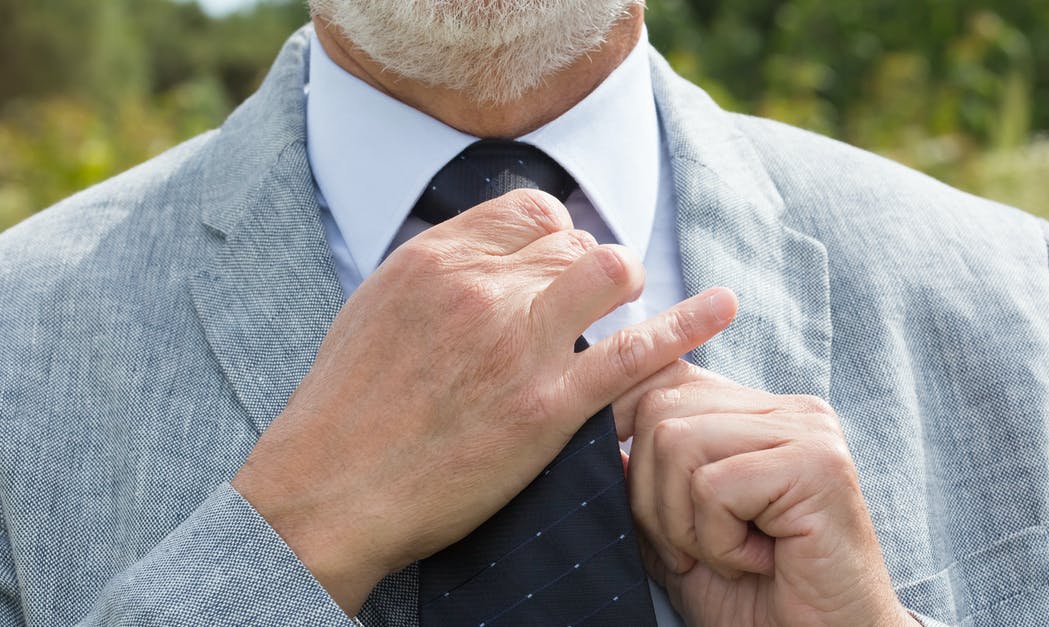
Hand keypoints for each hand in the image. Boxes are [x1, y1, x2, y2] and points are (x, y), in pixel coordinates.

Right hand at [231, 190, 735, 613]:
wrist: (326, 492)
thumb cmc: (345, 409)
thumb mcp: (375, 308)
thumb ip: (438, 271)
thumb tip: (491, 255)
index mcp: (433, 257)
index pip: (531, 212)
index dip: (556, 237)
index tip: (556, 266)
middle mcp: (479, 288)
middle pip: (574, 243)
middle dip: (586, 271)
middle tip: (578, 311)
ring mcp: (517, 345)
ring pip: (611, 273)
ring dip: (623, 289)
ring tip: (620, 314)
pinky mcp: (547, 407)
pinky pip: (635, 352)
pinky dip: (687, 327)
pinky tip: (722, 308)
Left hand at [614, 318, 913, 626]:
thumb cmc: (752, 597)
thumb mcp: (677, 531)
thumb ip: (642, 480)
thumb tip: (590, 427)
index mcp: (756, 412)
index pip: (665, 376)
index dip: (622, 423)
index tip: (618, 479)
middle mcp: (786, 408)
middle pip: (659, 410)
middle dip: (651, 495)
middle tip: (694, 549)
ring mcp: (807, 430)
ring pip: (677, 442)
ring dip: (685, 522)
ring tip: (730, 554)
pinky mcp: (817, 465)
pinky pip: (714, 485)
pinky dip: (718, 540)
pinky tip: (760, 561)